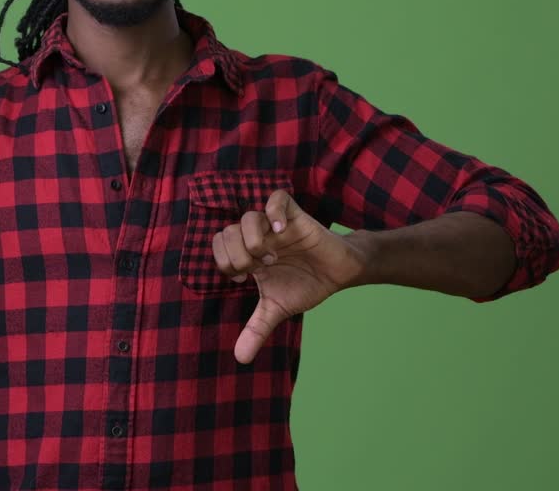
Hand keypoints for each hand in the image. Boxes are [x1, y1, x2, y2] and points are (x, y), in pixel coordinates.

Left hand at [212, 189, 370, 363]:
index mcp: (248, 255)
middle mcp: (258, 237)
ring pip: (248, 217)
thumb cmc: (306, 285)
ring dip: (253, 240)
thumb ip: (256, 329)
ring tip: (271, 256)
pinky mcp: (295, 217)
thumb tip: (240, 360)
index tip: (244, 278)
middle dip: (238, 254)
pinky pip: (277, 200)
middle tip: (258, 268)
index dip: (225, 262)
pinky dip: (274, 214)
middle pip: (226, 232)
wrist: (340, 273)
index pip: (218, 246)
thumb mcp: (277, 309)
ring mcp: (275, 226)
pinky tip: (281, 233)